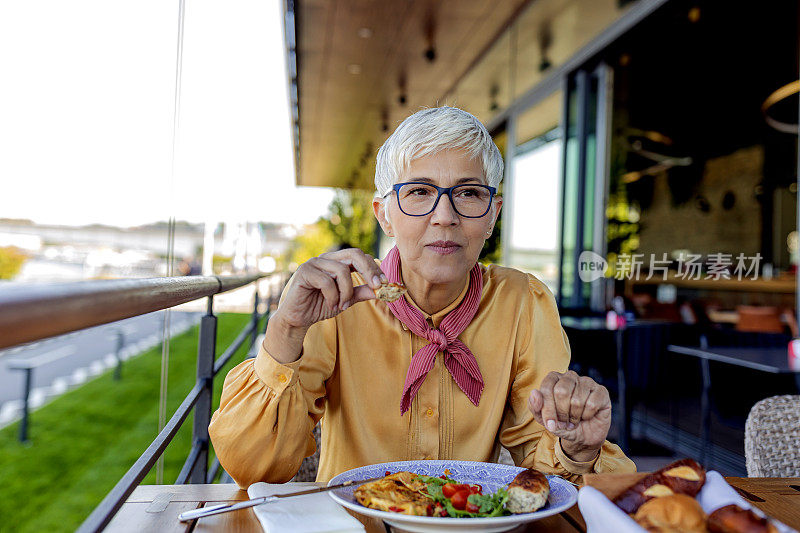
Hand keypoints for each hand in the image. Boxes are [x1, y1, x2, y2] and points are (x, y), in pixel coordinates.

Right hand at [265, 248, 385, 362]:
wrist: (298, 318)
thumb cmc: (320, 306)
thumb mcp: (346, 300)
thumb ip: (361, 292)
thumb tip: (381, 290)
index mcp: (337, 261)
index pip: (360, 256)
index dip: (374, 268)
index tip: (384, 283)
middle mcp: (326, 258)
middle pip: (354, 254)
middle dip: (368, 270)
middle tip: (377, 287)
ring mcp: (314, 263)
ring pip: (341, 270)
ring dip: (346, 292)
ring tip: (342, 306)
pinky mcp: (305, 272)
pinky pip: (327, 281)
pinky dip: (333, 296)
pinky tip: (331, 305)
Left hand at [527, 370, 610, 461]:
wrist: (582, 437)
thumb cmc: (561, 424)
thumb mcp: (544, 420)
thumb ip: (535, 407)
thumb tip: (534, 393)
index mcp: (553, 379)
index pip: (547, 388)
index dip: (547, 409)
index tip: (550, 424)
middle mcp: (570, 376)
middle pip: (561, 391)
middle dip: (561, 413)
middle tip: (564, 423)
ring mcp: (587, 382)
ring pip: (577, 400)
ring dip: (574, 417)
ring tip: (574, 421)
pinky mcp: (601, 391)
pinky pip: (592, 404)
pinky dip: (587, 416)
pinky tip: (587, 416)